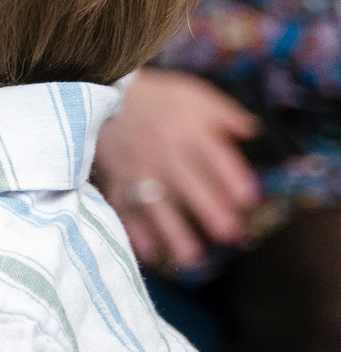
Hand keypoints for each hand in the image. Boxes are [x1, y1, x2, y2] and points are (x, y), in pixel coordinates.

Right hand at [93, 68, 259, 269]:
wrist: (100, 93)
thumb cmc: (155, 98)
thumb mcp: (193, 95)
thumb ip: (225, 114)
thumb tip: (252, 132)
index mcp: (189, 132)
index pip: (216, 159)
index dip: (233, 181)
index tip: (249, 201)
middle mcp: (164, 154)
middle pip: (190, 187)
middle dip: (209, 212)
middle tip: (228, 235)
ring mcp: (137, 171)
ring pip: (157, 205)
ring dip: (174, 233)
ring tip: (191, 258)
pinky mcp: (115, 181)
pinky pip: (123, 209)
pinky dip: (135, 233)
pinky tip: (150, 252)